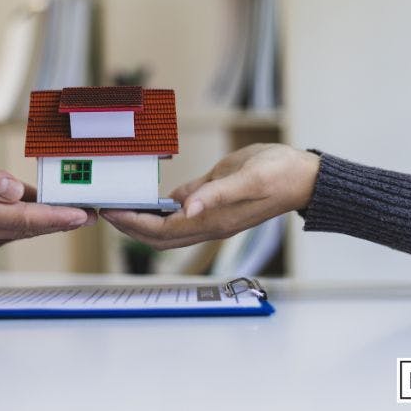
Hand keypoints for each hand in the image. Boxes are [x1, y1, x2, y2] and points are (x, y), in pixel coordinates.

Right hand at [0, 127, 93, 247]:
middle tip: (94, 212)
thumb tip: (16, 191)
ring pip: (14, 230)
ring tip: (75, 209)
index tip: (84, 214)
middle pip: (23, 229)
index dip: (55, 217)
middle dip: (59, 220)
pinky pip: (0, 229)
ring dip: (44, 222)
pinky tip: (38, 208)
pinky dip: (23, 220)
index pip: (20, 218)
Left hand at [100, 144, 319, 249]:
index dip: (132, 223)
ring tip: (120, 207)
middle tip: (105, 210)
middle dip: (129, 226)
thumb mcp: (246, 176)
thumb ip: (215, 193)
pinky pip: (180, 218)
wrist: (305, 177)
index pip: (161, 231)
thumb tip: (186, 208)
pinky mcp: (216, 209)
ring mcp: (213, 220)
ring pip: (168, 232)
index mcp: (213, 220)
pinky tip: (150, 200)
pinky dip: (159, 213)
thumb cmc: (279, 173)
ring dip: (141, 223)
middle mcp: (209, 225)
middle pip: (158, 237)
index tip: (110, 211)